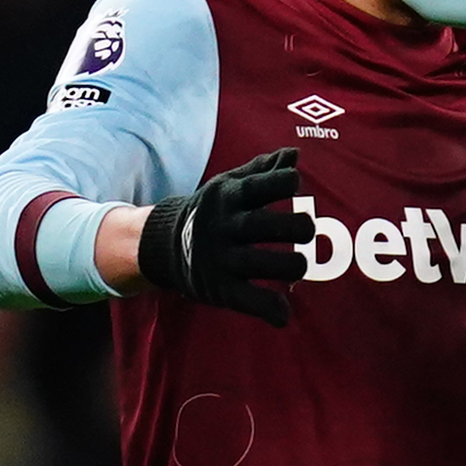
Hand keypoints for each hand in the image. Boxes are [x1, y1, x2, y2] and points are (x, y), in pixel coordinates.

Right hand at [133, 147, 309, 327]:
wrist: (158, 243)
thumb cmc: (211, 212)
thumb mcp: (228, 186)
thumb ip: (263, 171)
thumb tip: (294, 154)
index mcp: (227, 197)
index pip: (259, 185)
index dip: (284, 182)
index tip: (296, 184)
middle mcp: (222, 226)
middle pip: (264, 226)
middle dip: (298, 227)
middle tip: (308, 231)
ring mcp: (219, 259)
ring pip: (261, 264)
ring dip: (292, 266)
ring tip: (298, 266)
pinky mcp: (217, 288)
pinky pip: (248, 301)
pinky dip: (270, 308)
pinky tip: (284, 312)